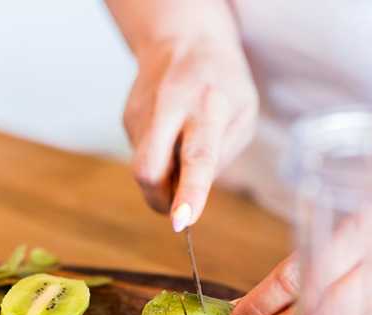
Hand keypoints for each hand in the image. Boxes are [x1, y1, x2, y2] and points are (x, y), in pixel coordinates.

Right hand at [123, 40, 257, 230]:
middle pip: (148, 169)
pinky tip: (170, 133)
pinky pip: (143, 156)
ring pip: (144, 168)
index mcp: (207, 106)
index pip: (197, 157)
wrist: (181, 36)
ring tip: (182, 146)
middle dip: (158, 199)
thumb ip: (222, 156)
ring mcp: (141, 114)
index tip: (182, 221)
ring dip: (164, 175)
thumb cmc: (222, 82)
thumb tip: (188, 195)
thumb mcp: (244, 113)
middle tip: (175, 207)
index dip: (189, 193)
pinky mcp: (127, 119)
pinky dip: (159, 159)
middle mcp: (168, 109)